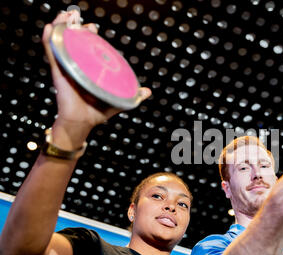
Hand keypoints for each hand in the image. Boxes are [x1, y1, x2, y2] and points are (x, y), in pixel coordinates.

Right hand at [42, 11, 151, 146]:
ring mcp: (66, 68)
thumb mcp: (117, 100)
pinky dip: (49, 40)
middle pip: (74, 41)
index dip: (90, 35)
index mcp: (88, 70)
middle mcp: (76, 66)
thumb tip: (147, 92)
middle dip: (77, 27)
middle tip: (83, 21)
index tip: (94, 28)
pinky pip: (52, 54)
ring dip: (61, 27)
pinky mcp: (58, 74)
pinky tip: (50, 28)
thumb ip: (132, 96)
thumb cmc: (96, 112)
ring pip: (61, 43)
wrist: (83, 123)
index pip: (88, 47)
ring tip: (65, 15)